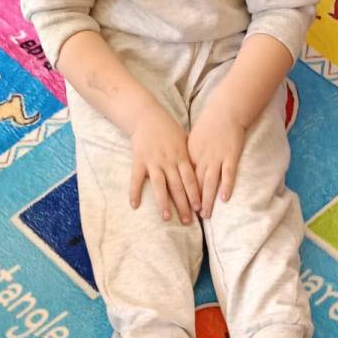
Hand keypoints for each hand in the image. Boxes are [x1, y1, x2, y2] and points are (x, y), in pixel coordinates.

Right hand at [129, 103, 200, 223]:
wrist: (147, 116)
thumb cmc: (168, 129)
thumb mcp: (184, 140)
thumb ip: (191, 158)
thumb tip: (203, 174)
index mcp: (181, 156)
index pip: (190, 179)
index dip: (194, 195)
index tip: (198, 209)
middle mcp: (168, 160)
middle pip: (177, 186)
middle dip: (183, 205)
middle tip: (187, 222)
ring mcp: (153, 161)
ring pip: (159, 185)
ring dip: (163, 203)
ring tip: (166, 218)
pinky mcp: (139, 160)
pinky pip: (136, 178)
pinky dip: (134, 191)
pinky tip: (134, 205)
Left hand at [188, 101, 245, 217]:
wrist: (225, 110)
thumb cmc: (208, 126)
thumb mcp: (192, 142)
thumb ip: (188, 159)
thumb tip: (180, 175)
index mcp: (190, 155)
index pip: (183, 179)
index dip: (180, 195)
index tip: (177, 209)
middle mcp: (202, 158)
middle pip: (195, 184)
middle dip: (191, 203)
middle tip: (189, 219)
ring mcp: (217, 157)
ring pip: (210, 182)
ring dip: (207, 200)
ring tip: (205, 215)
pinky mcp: (231, 155)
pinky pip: (228, 174)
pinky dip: (226, 186)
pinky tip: (224, 199)